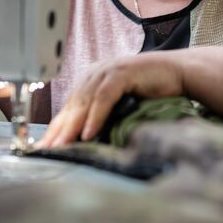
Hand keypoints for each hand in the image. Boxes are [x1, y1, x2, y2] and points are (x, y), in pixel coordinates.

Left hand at [37, 52, 183, 147]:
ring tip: (62, 146)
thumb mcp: (121, 104)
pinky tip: (88, 133)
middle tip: (47, 151)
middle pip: (73, 105)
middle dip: (59, 130)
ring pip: (85, 102)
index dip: (56, 128)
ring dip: (72, 127)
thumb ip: (104, 115)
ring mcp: (108, 71)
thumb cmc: (153, 91)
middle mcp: (96, 73)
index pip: (70, 107)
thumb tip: (85, 140)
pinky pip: (104, 97)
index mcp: (92, 79)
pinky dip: (95, 117)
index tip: (44, 148)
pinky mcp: (122, 73)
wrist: (178, 73)